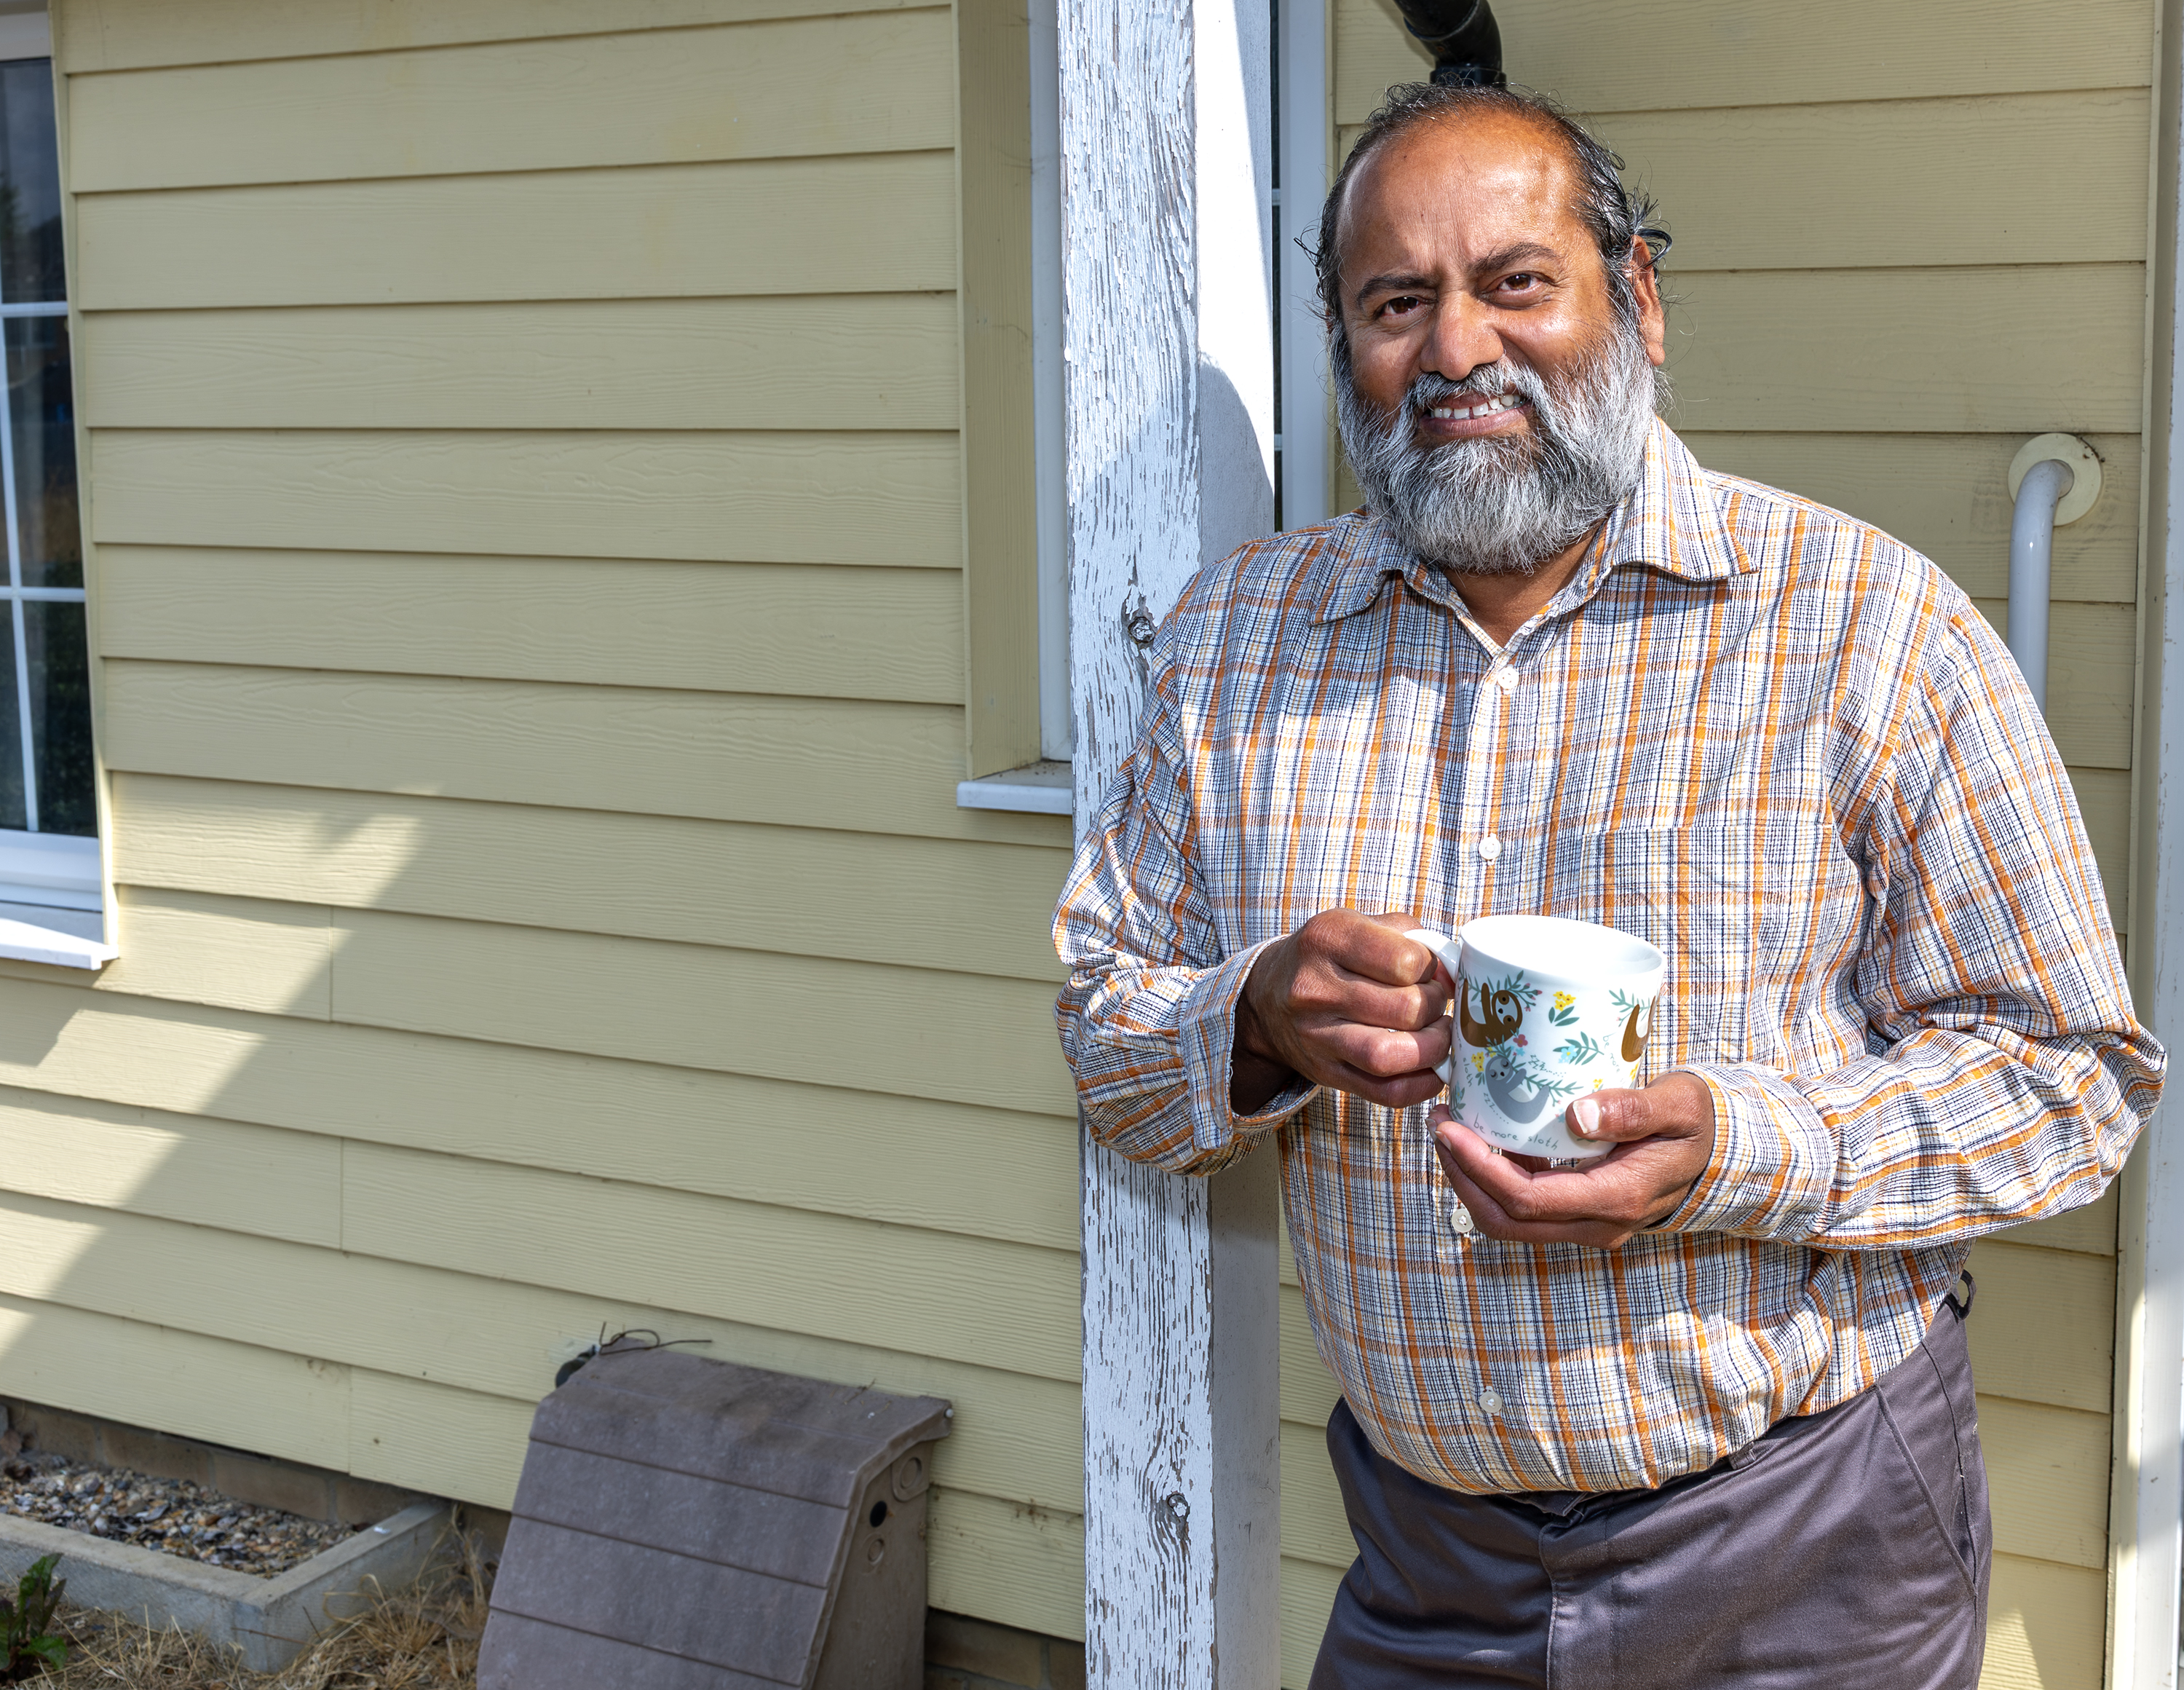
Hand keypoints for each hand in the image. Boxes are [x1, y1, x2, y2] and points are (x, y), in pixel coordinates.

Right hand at [1232, 909, 1452, 1112]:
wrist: (1267, 996)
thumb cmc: (1328, 956)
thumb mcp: (1358, 925)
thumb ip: (1412, 938)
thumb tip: (1455, 974)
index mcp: (1328, 939)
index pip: (1406, 961)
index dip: (1433, 970)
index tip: (1432, 973)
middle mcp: (1315, 988)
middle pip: (1406, 1009)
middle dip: (1437, 1008)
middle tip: (1436, 1005)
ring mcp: (1316, 1035)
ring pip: (1391, 1056)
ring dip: (1433, 1048)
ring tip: (1437, 1035)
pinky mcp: (1324, 1072)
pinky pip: (1384, 1092)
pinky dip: (1420, 1085)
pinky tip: (1432, 1069)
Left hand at [1431, 1072, 1716, 1248]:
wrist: (1723, 1154)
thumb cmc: (1700, 1123)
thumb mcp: (1678, 1105)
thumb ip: (1632, 1110)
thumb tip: (1577, 1116)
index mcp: (1617, 1199)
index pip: (1528, 1199)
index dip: (1479, 1168)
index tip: (1448, 1129)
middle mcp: (1597, 1224)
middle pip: (1507, 1220)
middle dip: (1461, 1177)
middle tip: (1437, 1126)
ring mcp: (1588, 1225)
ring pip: (1510, 1222)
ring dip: (1472, 1181)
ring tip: (1449, 1131)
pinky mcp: (1581, 1214)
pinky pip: (1526, 1209)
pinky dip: (1493, 1181)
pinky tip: (1483, 1140)